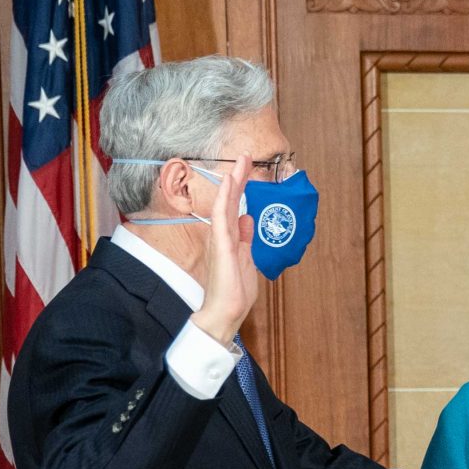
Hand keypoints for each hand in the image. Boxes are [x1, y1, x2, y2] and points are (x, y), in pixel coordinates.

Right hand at [188, 153, 257, 345]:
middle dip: (237, 178)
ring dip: (232, 182)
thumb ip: (246, 238)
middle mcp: (223, 235)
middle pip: (230, 201)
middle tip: (244, 156)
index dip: (241, 188)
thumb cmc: (235, 291)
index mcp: (230, 238)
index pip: (235, 208)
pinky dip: (224, 199)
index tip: (246, 169)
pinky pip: (221, 217)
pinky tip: (228, 183)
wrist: (226, 312)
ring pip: (224, 204)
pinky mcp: (221, 246)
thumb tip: (248, 218)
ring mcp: (221, 239)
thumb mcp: (247, 259)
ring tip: (238, 162)